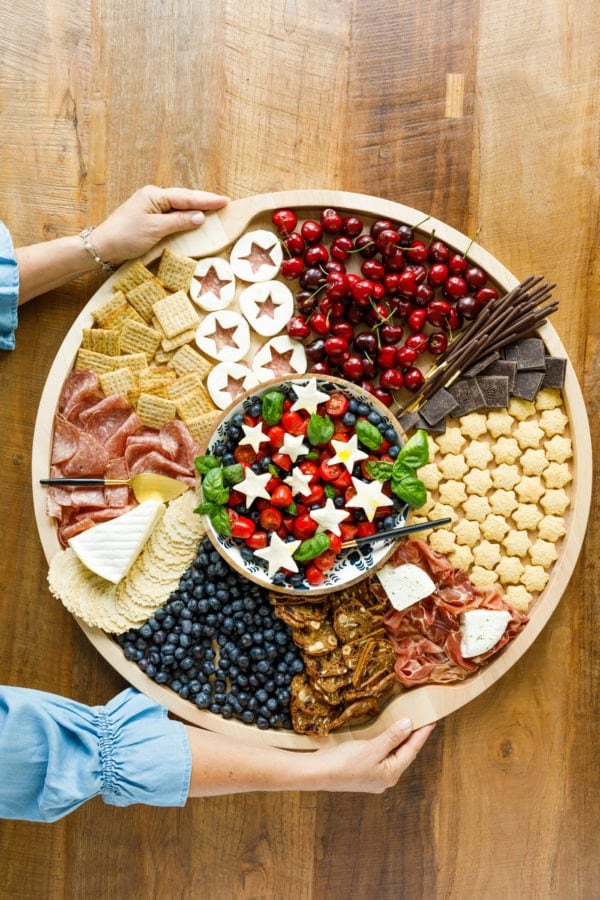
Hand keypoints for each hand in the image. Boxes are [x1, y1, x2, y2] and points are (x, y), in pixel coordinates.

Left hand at [90, 185, 229, 264]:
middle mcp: (153, 197)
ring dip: (195, 207)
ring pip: (179, 205)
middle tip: (224, 202)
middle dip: (204, 200)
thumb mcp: (155, 229)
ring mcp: (151, 207)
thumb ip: (179, 222)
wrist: (103, 247)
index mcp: (155, 195)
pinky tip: (193, 217)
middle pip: (184, 198)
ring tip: (214, 208)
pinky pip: (172, 213)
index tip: (225, 200)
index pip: (186, 197)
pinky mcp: (149, 218)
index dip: (206, 200)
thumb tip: (200, 216)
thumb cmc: (126, 236)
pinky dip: (185, 215)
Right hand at [307, 718, 434, 792]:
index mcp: (391, 774)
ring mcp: (374, 778)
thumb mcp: (372, 748)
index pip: (411, 750)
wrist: (319, 774)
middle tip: (423, 722)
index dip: (421, 734)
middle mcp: (385, 779)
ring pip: (393, 756)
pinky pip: (382, 757)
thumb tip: (409, 725)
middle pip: (404, 755)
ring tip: (408, 728)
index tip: (432, 721)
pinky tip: (386, 739)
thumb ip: (392, 737)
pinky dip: (387, 746)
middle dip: (412, 738)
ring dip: (399, 742)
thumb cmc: (345, 762)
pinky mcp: (364, 773)